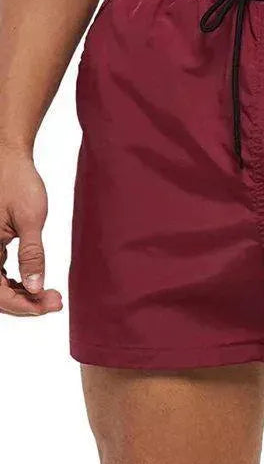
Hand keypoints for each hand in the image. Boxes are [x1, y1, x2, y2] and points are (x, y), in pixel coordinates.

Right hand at [0, 148, 62, 315]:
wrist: (7, 158)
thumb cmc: (16, 181)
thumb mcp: (30, 219)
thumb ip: (32, 255)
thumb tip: (35, 287)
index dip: (22, 305)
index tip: (50, 305)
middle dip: (25, 302)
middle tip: (55, 301)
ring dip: (20, 294)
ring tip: (49, 296)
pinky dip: (13, 283)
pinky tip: (33, 284)